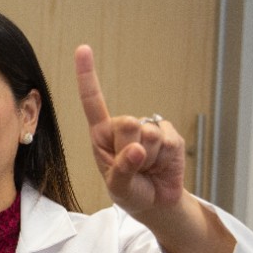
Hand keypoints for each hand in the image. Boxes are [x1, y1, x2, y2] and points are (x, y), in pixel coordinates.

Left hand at [75, 45, 187, 216]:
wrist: (157, 203)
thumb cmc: (130, 192)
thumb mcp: (117, 187)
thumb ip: (122, 169)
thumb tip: (137, 149)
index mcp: (102, 134)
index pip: (93, 101)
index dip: (87, 75)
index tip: (83, 49)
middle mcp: (123, 126)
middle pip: (127, 123)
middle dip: (130, 149)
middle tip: (133, 165)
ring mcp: (148, 129)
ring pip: (148, 134)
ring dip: (148, 158)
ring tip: (146, 168)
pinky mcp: (170, 135)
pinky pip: (168, 142)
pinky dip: (165, 159)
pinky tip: (161, 165)